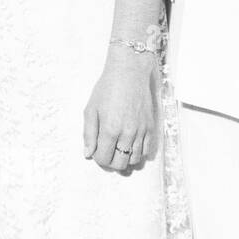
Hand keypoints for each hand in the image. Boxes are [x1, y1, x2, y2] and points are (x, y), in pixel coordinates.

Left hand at [82, 48, 160, 170]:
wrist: (129, 74)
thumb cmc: (107, 89)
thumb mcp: (90, 110)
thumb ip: (88, 134)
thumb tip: (87, 154)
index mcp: (110, 129)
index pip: (103, 158)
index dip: (97, 158)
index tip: (96, 152)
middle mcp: (127, 133)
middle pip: (120, 164)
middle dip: (110, 162)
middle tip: (106, 153)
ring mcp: (141, 131)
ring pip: (134, 160)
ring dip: (124, 159)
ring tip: (117, 150)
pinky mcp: (151, 128)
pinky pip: (147, 151)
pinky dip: (138, 154)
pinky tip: (130, 147)